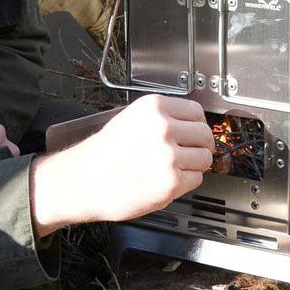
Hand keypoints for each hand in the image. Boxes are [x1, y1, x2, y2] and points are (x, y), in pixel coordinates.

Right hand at [30, 94, 214, 236]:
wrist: (85, 179)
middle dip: (202, 145)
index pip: (197, 111)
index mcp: (155, 107)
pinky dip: (187, 182)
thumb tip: (191, 124)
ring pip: (205, 158)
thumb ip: (162, 116)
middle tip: (194, 151)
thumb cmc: (105, 151)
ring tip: (178, 167)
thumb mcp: (132, 117)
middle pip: (205, 134)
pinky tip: (169, 179)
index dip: (198, 124)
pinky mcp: (171, 182)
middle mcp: (164, 128)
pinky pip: (196, 179)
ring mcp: (169, 156)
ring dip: (196, 164)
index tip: (196, 131)